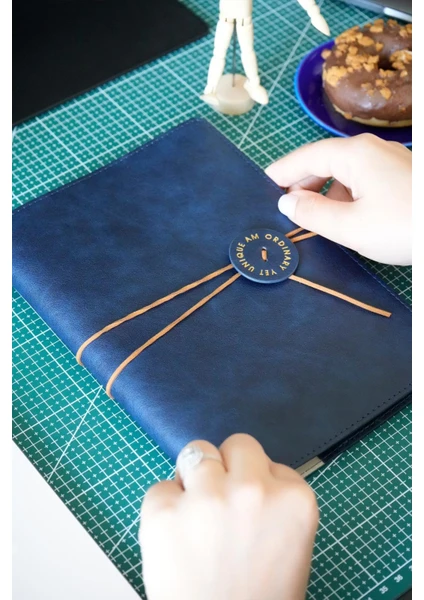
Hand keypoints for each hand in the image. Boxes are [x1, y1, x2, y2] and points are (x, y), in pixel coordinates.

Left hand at [139, 434, 317, 599]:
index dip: (257, 484)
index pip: (271, 462)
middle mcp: (253, 489)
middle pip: (237, 445)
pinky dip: (163, 508)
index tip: (250, 509)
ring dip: (194, 479)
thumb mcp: (292, 546)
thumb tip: (245, 474)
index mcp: (294, 500)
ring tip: (196, 517)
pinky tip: (174, 537)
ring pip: (196, 452)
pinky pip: (160, 487)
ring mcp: (207, 497)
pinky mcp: (164, 511)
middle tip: (222, 503)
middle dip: (229, 468)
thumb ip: (275, 503)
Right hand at [265, 134, 411, 265]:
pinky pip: (362, 182)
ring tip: (313, 220)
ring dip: (325, 194)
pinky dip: (346, 197)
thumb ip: (312, 213)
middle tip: (285, 210)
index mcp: (354, 155)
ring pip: (344, 174)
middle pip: (325, 162)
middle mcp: (370, 151)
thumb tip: (286, 201)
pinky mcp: (400, 177)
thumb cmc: (404, 226)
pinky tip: (345, 220)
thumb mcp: (350, 226)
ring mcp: (388, 162)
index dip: (282, 171)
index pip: (306, 157)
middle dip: (303, 184)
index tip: (263, 185)